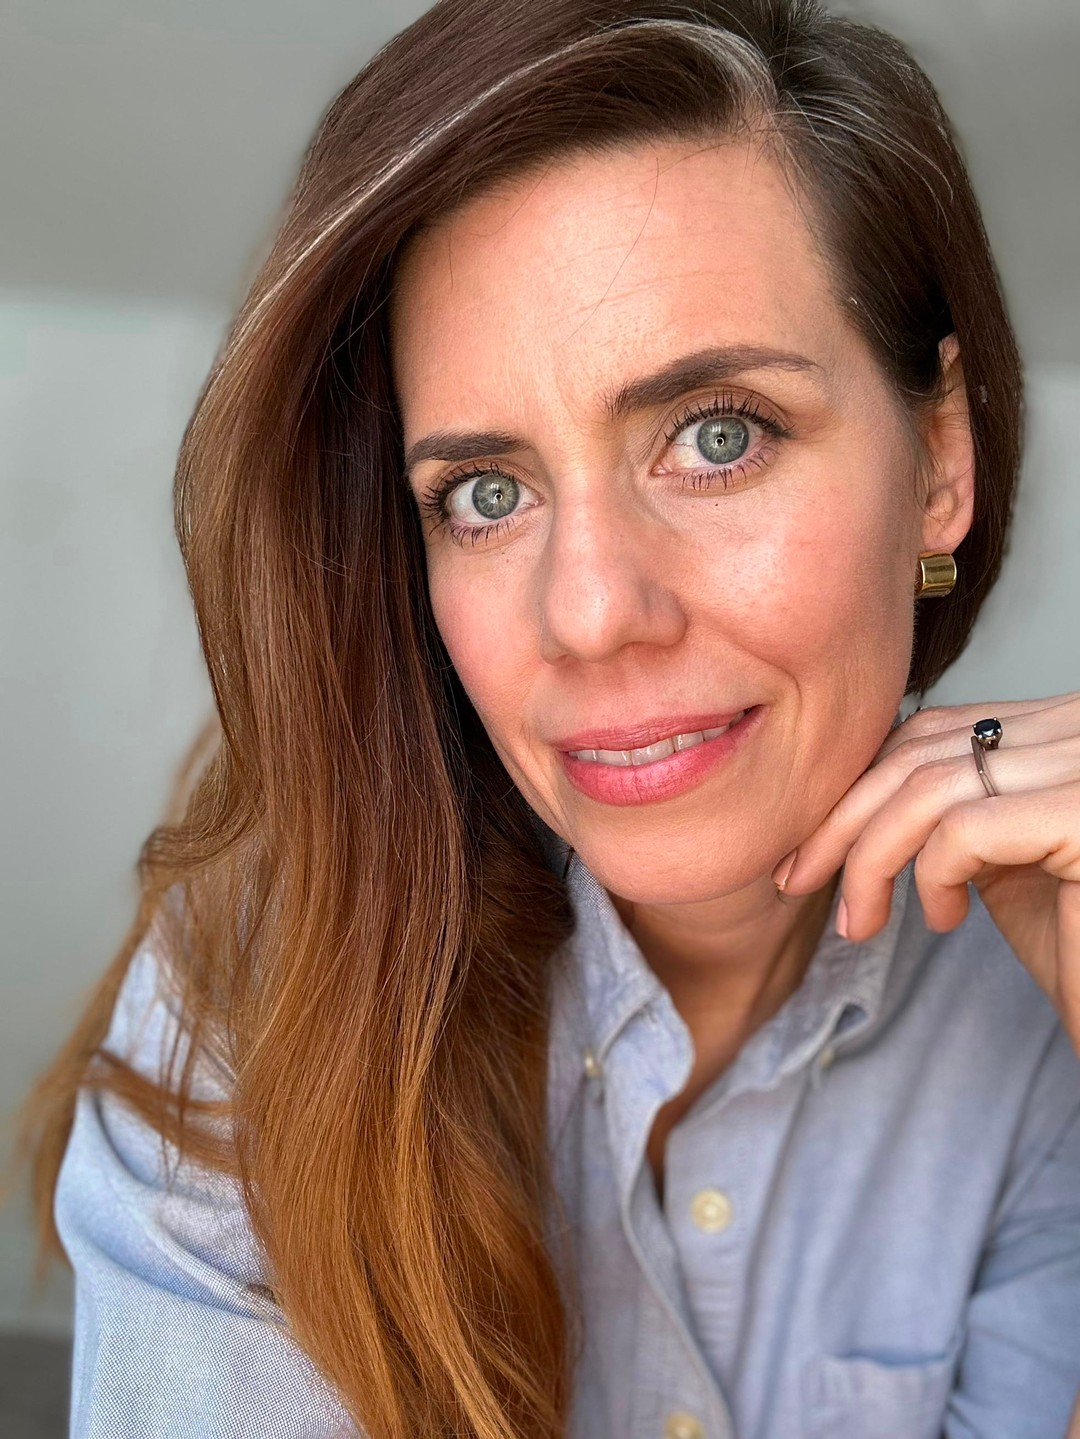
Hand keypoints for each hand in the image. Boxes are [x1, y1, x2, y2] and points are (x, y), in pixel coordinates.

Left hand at [773, 691, 1079, 1052]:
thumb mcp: (1000, 859)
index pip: (935, 728)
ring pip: (930, 786)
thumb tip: (865, 797)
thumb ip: (951, 810)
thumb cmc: (1078, 946)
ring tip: (861, 921)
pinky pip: (964, 828)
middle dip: (841, 818)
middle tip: (796, 879)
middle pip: (923, 749)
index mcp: (1062, 726)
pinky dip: (929, 875)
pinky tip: (941, 920)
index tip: (812, 846)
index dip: (861, 783)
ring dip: (868, 858)